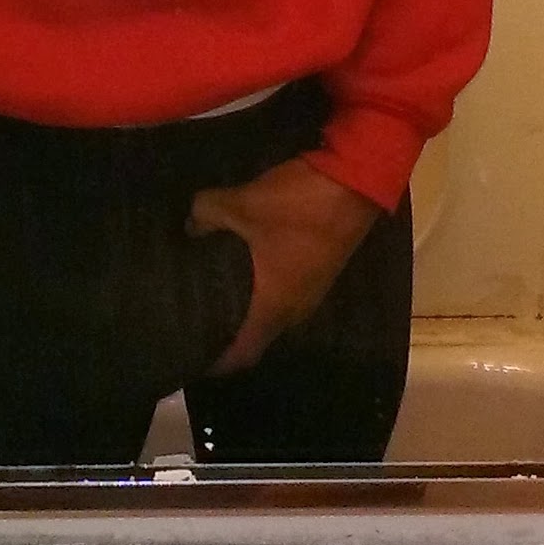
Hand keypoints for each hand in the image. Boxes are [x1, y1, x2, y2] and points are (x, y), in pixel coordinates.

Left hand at [187, 156, 381, 377]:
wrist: (355, 181)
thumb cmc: (297, 205)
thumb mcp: (242, 204)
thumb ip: (206, 214)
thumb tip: (188, 226)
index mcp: (276, 307)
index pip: (245, 354)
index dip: (218, 363)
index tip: (192, 359)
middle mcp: (296, 309)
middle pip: (259, 336)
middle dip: (229, 335)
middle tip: (195, 322)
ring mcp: (312, 290)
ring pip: (273, 314)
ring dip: (249, 311)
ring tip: (215, 295)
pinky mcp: (319, 270)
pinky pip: (285, 294)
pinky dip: (264, 291)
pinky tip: (245, 269)